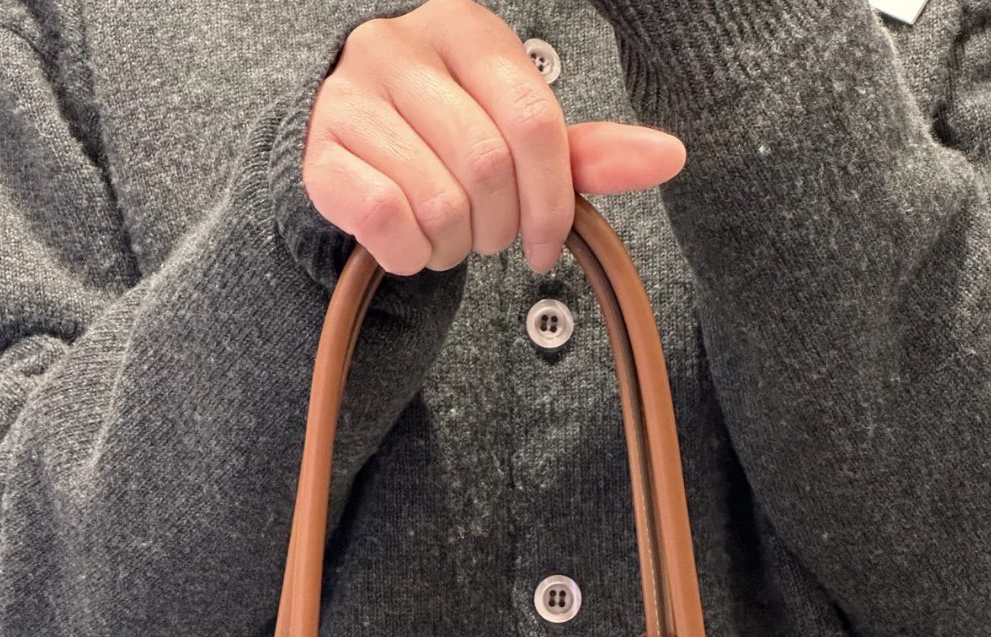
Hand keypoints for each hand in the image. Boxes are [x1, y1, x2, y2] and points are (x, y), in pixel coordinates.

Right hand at [301, 0, 685, 275]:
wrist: (345, 152)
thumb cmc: (442, 143)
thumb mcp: (517, 140)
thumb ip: (586, 152)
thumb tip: (671, 156)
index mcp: (466, 30)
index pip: (534, 123)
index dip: (551, 201)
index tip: (548, 244)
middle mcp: (401, 47)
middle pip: (487, 167)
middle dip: (497, 228)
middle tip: (485, 238)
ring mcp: (352, 96)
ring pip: (438, 199)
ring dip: (452, 246)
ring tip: (444, 237)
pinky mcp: (319, 152)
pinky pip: (387, 217)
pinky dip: (409, 253)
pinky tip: (408, 244)